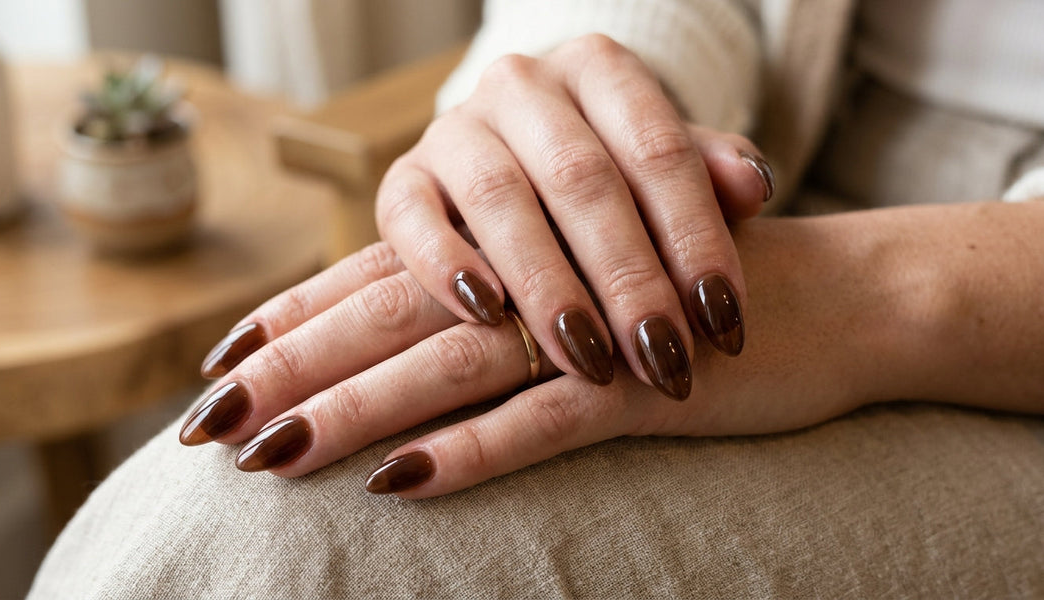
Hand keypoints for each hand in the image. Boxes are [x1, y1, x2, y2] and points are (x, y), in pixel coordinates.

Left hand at [182, 211, 908, 496]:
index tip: (223, 359)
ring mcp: (591, 331)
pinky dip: (473, 451)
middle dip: (294, 370)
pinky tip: (401, 482)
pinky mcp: (645, 385)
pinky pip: (545, 421)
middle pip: (392, 321)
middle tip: (207, 422)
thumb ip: (520, 299)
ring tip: (272, 455)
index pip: (385, 277)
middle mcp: (539, 279)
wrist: (836, 297)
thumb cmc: (699, 295)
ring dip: (356, 413)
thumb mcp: (598, 286)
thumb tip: (429, 361)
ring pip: (448, 368)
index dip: (302, 315)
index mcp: (520, 251)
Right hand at [375, 34, 774, 398]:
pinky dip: (446, 267)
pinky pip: (411, 218)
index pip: (658, 149)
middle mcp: (522, 84)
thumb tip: (755, 186)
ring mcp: (454, 127)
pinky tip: (488, 318)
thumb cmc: (610, 178)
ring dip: (549, 287)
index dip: (695, 237)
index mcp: (599, 68)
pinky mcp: (401, 178)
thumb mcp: (665, 167)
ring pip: (500, 199)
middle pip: (582, 178)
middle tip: (663, 361)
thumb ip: (709, 173)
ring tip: (591, 361)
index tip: (726, 322)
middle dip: (628, 278)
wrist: (513, 162)